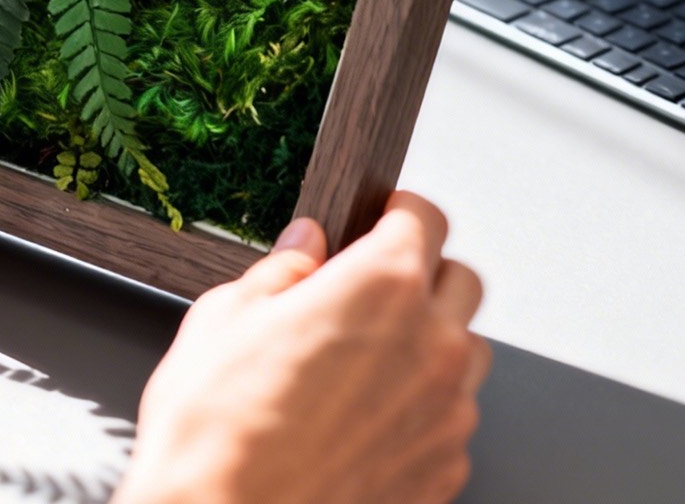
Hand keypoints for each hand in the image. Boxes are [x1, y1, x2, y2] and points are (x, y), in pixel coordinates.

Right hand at [115, 193, 489, 503]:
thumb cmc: (216, 431)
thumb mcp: (226, 317)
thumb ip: (281, 270)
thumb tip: (306, 244)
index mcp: (380, 286)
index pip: (426, 217)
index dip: (399, 212)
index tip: (382, 218)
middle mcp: (430, 343)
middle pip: (461, 280)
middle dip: (423, 272)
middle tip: (372, 287)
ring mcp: (446, 413)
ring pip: (467, 351)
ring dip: (432, 341)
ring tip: (368, 360)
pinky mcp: (444, 472)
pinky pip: (452, 419)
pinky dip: (423, 408)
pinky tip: (366, 420)